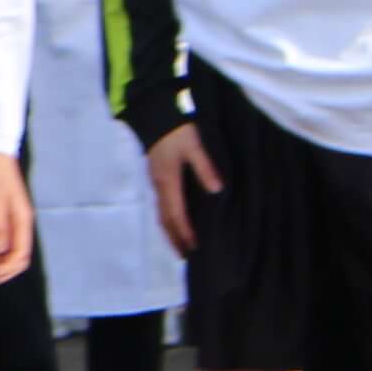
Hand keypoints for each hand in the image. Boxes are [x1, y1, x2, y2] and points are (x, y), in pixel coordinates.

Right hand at [144, 120, 217, 255]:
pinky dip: (168, 219)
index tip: (195, 248)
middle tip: (185, 257)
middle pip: (165, 219)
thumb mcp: (194, 145)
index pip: (177, 214)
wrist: (155, 113)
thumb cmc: (176, 130)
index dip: (186, 232)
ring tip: (179, 245)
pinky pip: (161, 205)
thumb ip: (205, 167)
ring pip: (160, 213)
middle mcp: (159, 186)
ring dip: (169, 231)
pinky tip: (175, 221)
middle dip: (174, 238)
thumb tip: (217, 190)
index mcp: (168, 181)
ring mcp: (156, 181)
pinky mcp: (156, 176)